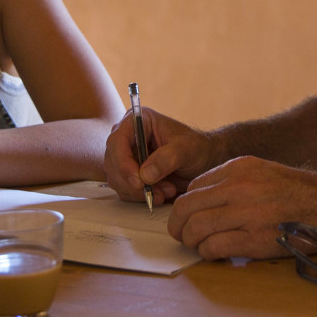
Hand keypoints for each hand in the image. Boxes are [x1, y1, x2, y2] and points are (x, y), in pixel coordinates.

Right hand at [103, 107, 224, 205]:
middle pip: (113, 162)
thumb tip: (145, 175)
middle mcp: (127, 136)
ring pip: (116, 179)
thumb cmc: (197, 148)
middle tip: (159, 191)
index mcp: (139, 120)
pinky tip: (162, 193)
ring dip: (140, 191)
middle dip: (134, 182)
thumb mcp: (187, 150)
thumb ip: (167, 159)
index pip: (118, 141)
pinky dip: (140, 196)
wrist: (203, 161)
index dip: (123, 163)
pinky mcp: (128, 173)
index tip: (139, 181)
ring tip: (167, 191)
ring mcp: (126, 155)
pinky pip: (124, 189)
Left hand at [167, 156, 316, 260]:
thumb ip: (232, 181)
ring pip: (195, 228)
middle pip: (186, 207)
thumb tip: (203, 200)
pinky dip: (207, 253)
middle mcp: (238, 188)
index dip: (187, 205)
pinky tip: (214, 253)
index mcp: (238, 169)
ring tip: (198, 245)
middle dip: (178, 224)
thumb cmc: (296, 193)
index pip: (193, 187)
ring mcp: (245, 214)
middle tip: (181, 234)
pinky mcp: (252, 240)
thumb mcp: (262, 172)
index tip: (189, 216)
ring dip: (190, 241)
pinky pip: (213, 247)